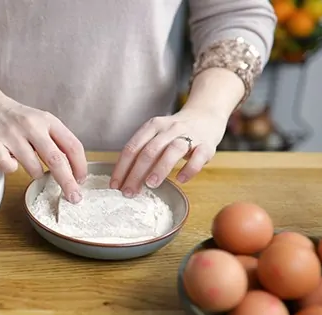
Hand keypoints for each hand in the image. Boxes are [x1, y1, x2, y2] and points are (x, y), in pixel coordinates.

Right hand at [0, 94, 87, 202]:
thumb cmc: (18, 119)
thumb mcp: (42, 122)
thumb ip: (57, 142)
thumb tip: (73, 171)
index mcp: (48, 120)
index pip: (72, 145)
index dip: (80, 166)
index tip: (81, 180)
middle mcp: (32, 125)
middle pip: (56, 160)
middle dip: (67, 182)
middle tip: (73, 197)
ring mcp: (12, 134)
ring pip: (33, 168)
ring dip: (35, 173)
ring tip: (28, 161)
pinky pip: (9, 168)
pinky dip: (11, 168)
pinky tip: (9, 157)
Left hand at [110, 106, 227, 195]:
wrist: (206, 116)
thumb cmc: (175, 133)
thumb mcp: (156, 136)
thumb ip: (142, 153)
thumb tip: (124, 180)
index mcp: (152, 126)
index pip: (132, 147)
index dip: (122, 168)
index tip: (115, 185)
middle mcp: (169, 128)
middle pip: (149, 151)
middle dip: (136, 173)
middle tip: (129, 191)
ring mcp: (189, 135)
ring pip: (172, 150)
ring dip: (159, 169)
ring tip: (150, 185)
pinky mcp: (206, 144)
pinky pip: (198, 157)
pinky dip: (189, 169)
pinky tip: (181, 180)